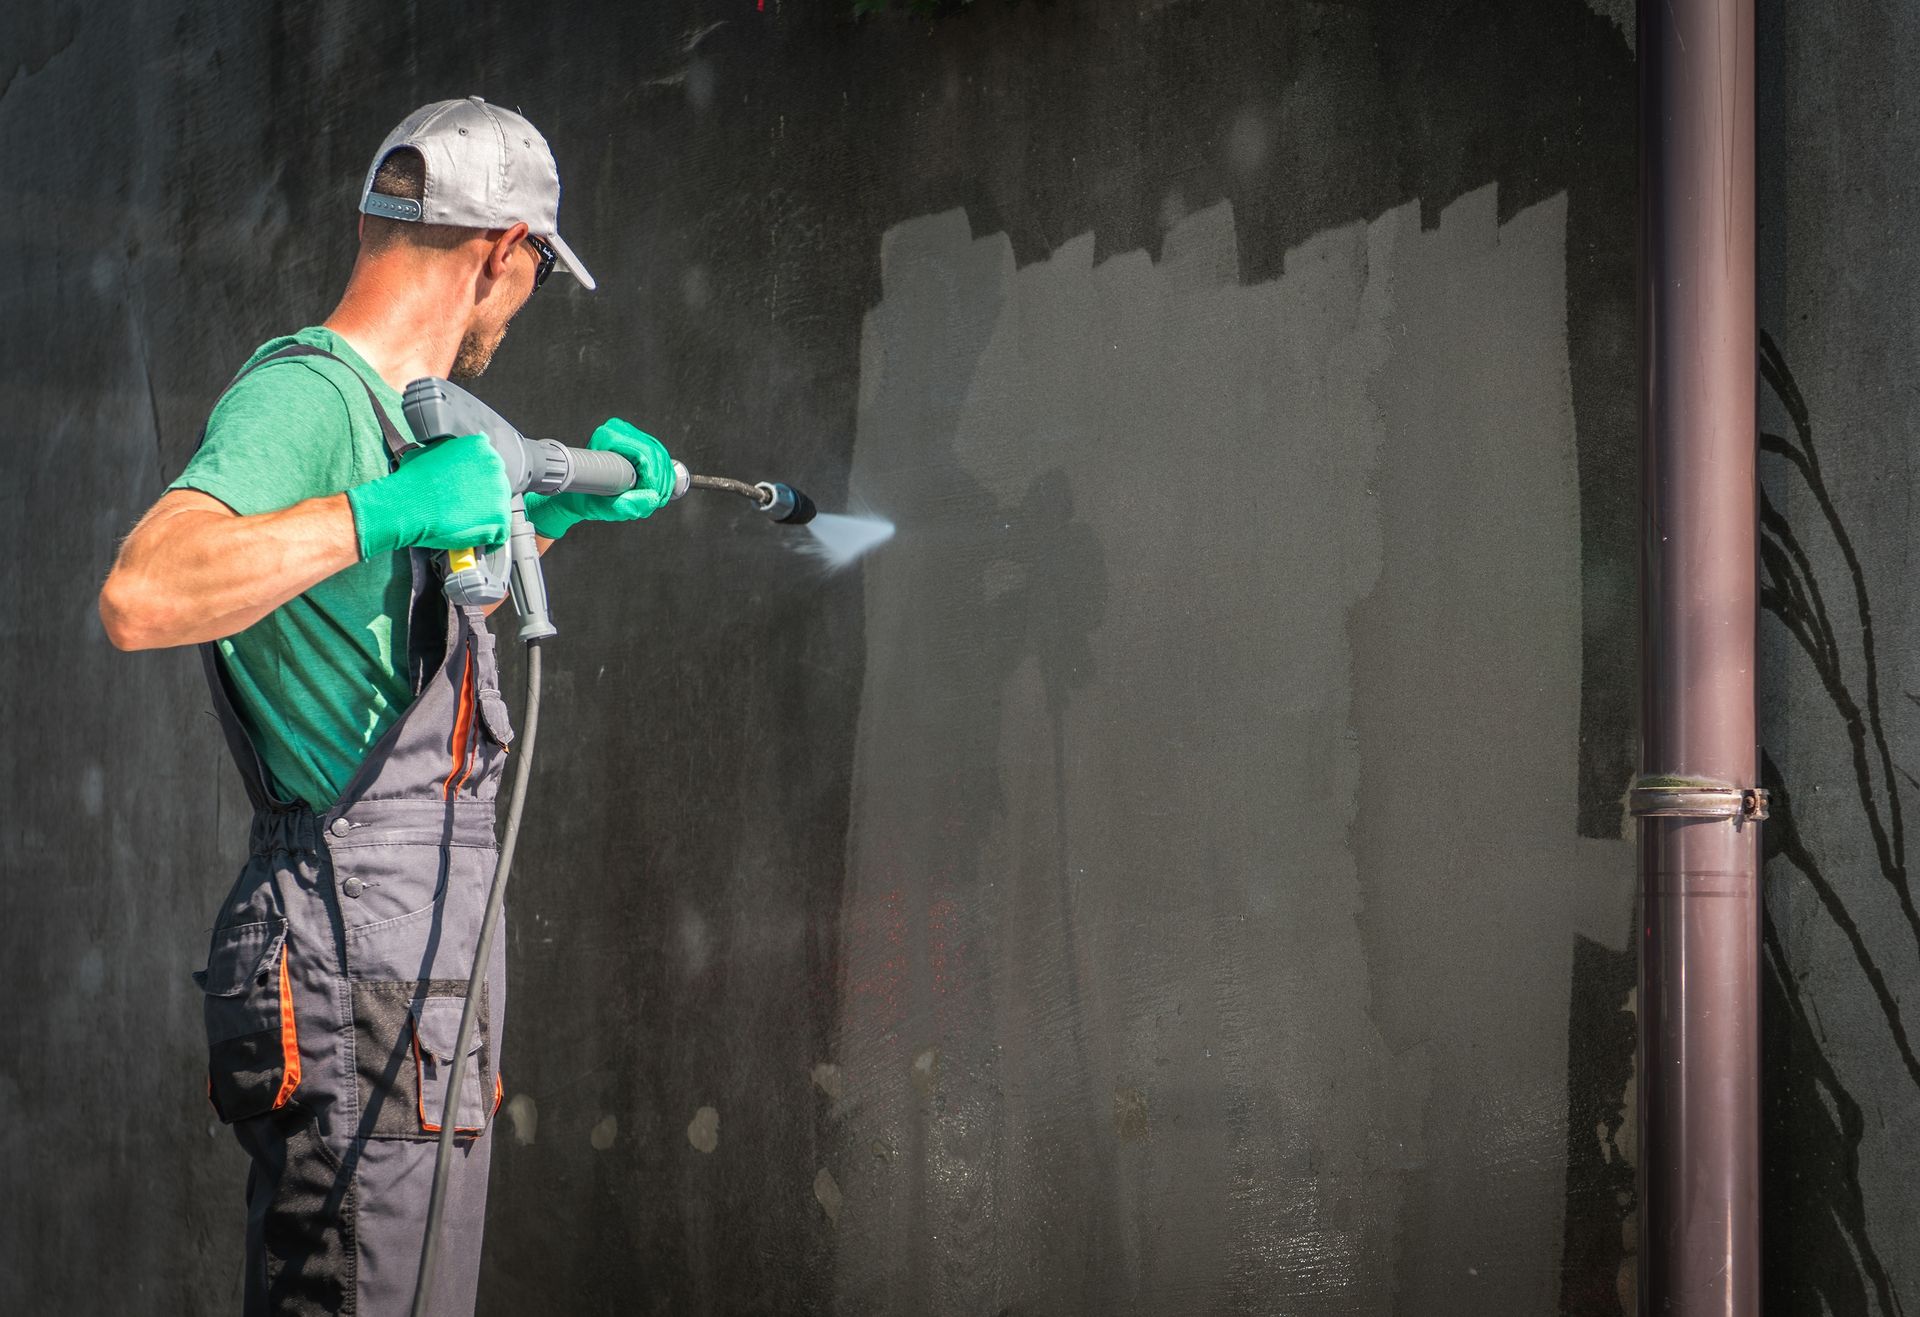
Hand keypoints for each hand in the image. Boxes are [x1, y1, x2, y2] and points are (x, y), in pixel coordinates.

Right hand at [345, 433, 511, 559]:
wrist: (409, 504)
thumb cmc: (414, 480)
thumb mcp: (435, 450)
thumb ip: (457, 452)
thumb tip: (463, 454)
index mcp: (480, 447)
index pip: (488, 466)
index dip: (477, 482)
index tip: (468, 491)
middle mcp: (494, 466)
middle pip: (496, 487)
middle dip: (482, 498)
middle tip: (463, 507)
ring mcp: (499, 492)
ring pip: (499, 508)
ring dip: (485, 517)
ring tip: (463, 522)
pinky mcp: (500, 518)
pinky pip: (500, 532)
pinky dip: (487, 538)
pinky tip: (471, 535)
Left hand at [523, 419, 674, 538]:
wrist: (578, 496)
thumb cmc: (584, 497)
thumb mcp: (603, 507)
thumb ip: (626, 506)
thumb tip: (652, 500)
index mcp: (607, 436)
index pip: (645, 453)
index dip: (654, 477)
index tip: (653, 496)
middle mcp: (620, 430)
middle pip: (656, 454)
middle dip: (662, 481)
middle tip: (656, 501)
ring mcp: (630, 435)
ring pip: (661, 456)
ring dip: (665, 480)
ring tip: (656, 499)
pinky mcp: (638, 443)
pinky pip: (661, 459)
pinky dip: (664, 477)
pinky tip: (658, 491)